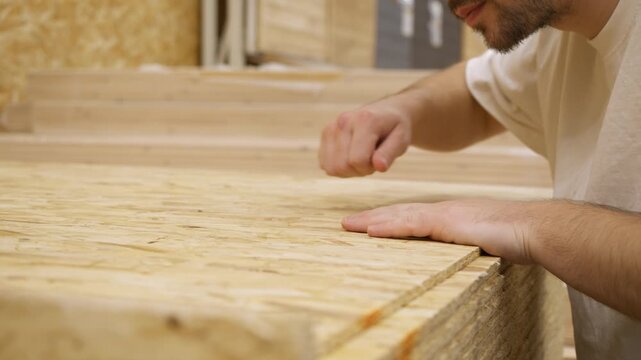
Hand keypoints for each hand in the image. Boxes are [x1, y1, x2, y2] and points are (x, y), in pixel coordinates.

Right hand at [319, 104, 411, 176]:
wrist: (387, 112)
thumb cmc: (395, 128)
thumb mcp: (401, 139)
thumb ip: (390, 153)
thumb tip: (379, 167)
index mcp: (364, 120)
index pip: (357, 160)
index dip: (370, 168)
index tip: (380, 160)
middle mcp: (343, 121)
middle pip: (342, 166)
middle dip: (359, 170)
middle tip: (372, 159)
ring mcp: (331, 127)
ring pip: (331, 168)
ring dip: (349, 170)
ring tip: (362, 157)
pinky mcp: (325, 134)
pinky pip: (325, 164)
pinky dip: (339, 166)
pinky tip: (351, 156)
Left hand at [341, 199, 537, 263]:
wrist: (536, 228)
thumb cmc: (517, 238)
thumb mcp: (485, 242)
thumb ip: (468, 246)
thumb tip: (463, 256)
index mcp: (451, 217)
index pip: (412, 217)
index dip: (389, 220)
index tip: (370, 225)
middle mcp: (444, 211)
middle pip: (400, 213)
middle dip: (373, 218)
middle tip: (348, 223)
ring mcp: (446, 215)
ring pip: (401, 216)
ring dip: (373, 221)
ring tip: (350, 226)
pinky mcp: (449, 223)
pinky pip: (413, 224)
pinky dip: (390, 227)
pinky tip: (372, 231)